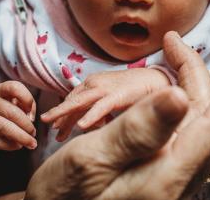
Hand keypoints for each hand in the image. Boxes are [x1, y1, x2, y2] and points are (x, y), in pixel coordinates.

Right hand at [0, 80, 36, 150]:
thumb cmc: (8, 107)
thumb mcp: (18, 100)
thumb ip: (28, 106)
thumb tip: (30, 119)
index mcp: (0, 89)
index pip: (14, 88)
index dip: (27, 98)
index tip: (32, 112)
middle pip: (11, 112)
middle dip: (26, 125)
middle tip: (34, 134)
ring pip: (3, 127)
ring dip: (20, 137)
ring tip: (31, 143)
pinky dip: (8, 145)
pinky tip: (17, 146)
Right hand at [18, 32, 209, 199]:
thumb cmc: (61, 198)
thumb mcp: (88, 160)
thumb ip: (137, 129)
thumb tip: (178, 94)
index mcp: (168, 177)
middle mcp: (180, 184)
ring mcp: (174, 187)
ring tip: (209, 70)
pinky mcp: (165, 186)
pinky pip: (198, 146)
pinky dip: (202, 116)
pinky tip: (188, 102)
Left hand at [40, 68, 169, 140]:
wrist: (160, 79)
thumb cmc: (136, 90)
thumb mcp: (112, 100)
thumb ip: (99, 110)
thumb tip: (90, 125)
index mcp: (93, 84)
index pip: (72, 99)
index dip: (62, 114)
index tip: (55, 129)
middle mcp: (96, 83)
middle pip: (72, 100)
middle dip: (59, 115)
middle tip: (49, 129)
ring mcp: (107, 88)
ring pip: (80, 102)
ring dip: (66, 115)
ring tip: (55, 130)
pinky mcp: (120, 95)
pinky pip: (102, 107)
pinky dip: (92, 116)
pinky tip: (83, 127)